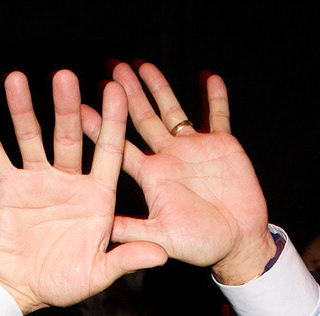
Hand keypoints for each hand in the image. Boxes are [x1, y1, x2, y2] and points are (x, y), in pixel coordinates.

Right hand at [0, 69, 168, 313]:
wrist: (23, 288)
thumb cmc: (64, 281)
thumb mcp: (99, 272)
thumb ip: (126, 258)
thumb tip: (161, 256)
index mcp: (97, 195)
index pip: (109, 152)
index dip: (113, 122)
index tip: (117, 91)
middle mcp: (69, 180)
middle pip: (69, 136)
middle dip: (67, 107)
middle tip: (65, 77)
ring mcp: (39, 180)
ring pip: (31, 138)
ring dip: (22, 109)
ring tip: (16, 79)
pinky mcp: (9, 187)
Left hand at [82, 64, 273, 285]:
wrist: (237, 243)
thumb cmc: (200, 245)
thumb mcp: (161, 237)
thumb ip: (132, 231)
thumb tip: (98, 230)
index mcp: (152, 176)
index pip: (120, 147)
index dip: (102, 128)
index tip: (81, 107)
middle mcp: (169, 158)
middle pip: (142, 119)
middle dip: (127, 94)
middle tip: (111, 69)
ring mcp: (194, 149)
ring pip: (173, 110)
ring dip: (159, 88)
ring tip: (143, 65)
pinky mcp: (222, 146)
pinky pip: (218, 116)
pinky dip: (216, 98)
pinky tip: (209, 77)